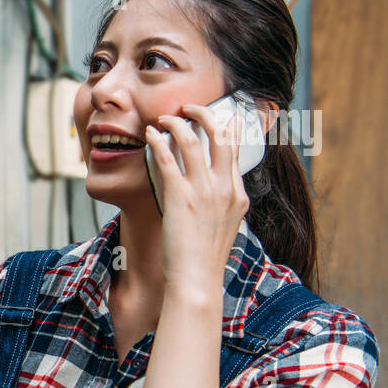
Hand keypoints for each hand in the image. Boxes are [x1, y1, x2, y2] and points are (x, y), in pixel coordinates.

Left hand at [145, 104, 250, 295]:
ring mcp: (203, 191)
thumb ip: (221, 205)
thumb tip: (212, 193)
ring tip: (165, 117)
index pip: (236, 150)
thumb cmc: (204, 259)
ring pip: (192, 141)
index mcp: (237, 195)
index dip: (229, 128)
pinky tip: (150, 134)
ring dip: (176, 123)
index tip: (223, 115)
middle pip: (220, 136)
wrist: (197, 280)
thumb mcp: (223, 227)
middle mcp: (225, 188)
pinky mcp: (180, 196)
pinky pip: (167, 157)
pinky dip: (157, 140)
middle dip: (205, 114)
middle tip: (191, 107)